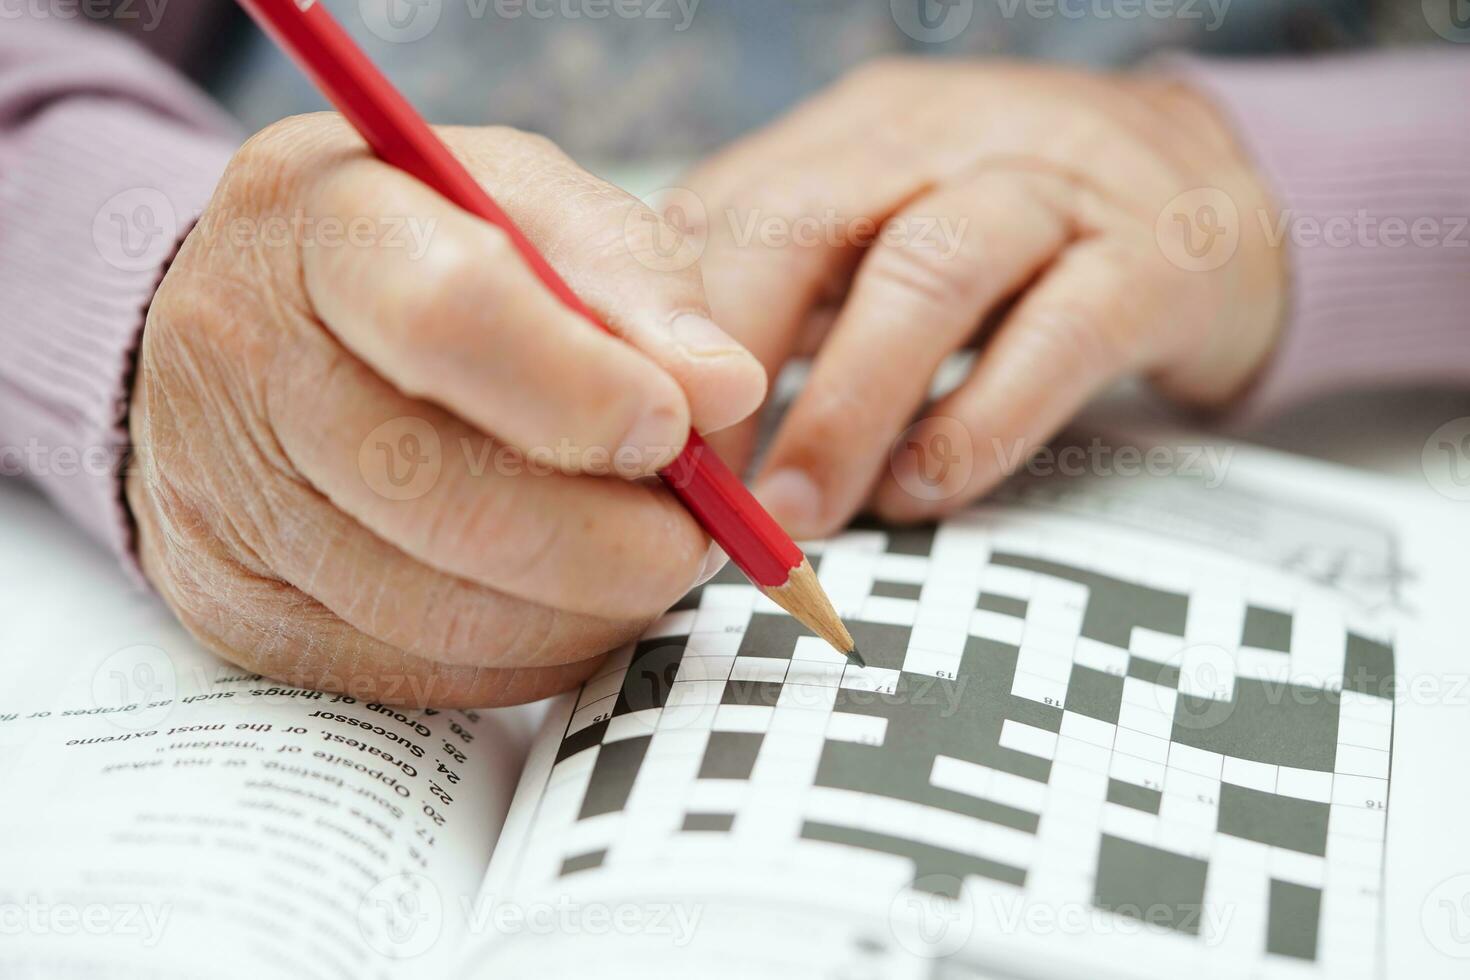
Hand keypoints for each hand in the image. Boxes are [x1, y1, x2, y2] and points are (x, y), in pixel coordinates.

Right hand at [126, 115, 765, 706]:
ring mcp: (219, 498)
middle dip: (612, 540)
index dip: (585, 393)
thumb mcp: (536, 207)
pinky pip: (419, 675)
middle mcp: (241, 356)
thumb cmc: (432, 250)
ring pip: (441, 613)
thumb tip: (722, 392)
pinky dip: (528, 653)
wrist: (259, 321)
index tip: (675, 430)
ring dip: (585, 609)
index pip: (450, 316)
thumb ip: (635, 278)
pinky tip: (561, 599)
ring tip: (638, 559)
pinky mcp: (235, 610)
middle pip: (445, 497)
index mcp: (321, 216)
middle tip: (696, 533)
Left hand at [678, 60, 1284, 534]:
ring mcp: (1054, 187)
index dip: (663, 327)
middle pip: (806, 223)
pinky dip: (980, 423)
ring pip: (926, 272)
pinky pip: (1059, 335)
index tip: (630, 437)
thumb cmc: (1018, 235)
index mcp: (855, 135)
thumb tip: (664, 393)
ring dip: (844, 406)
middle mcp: (943, 139)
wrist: (1223, 188)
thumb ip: (787, 286)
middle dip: (732, 360)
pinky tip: (925, 492)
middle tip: (697, 487)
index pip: (728, 208)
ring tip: (797, 513)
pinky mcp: (1154, 258)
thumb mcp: (889, 227)